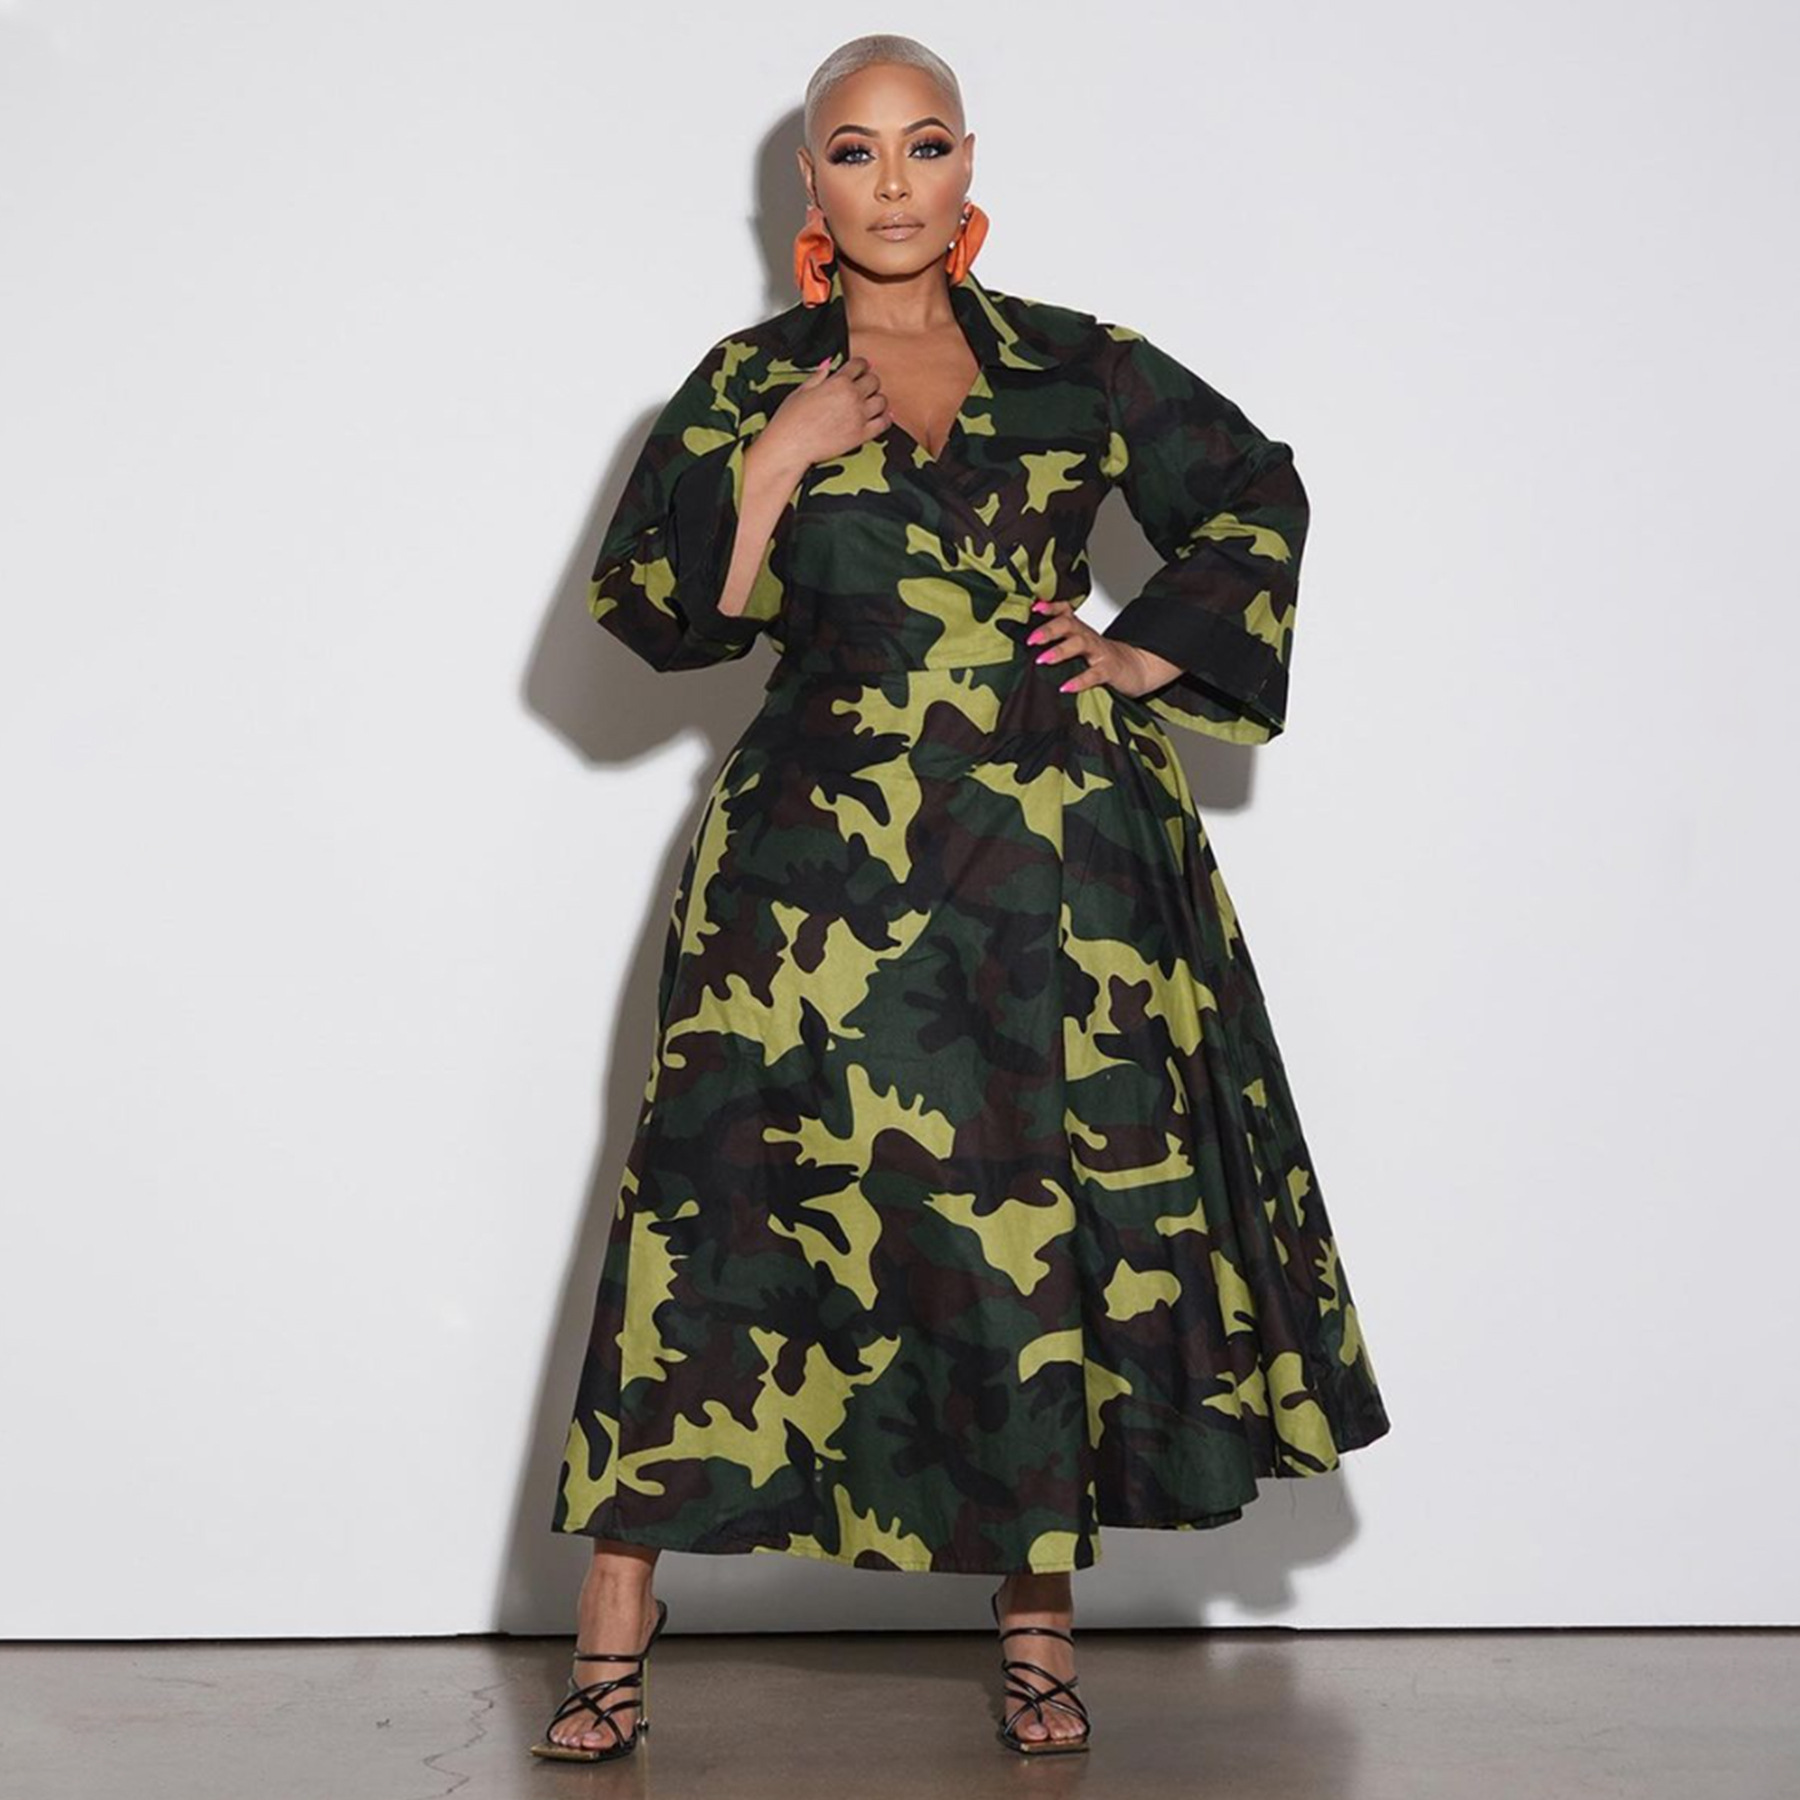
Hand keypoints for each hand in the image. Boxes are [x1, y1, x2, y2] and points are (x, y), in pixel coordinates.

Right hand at [755, 354, 890, 471]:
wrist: (791, 445)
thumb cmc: (791, 420)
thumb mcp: (802, 390)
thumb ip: (819, 376)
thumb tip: (827, 366)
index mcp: (838, 382)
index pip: (859, 364)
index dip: (860, 365)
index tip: (860, 368)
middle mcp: (852, 396)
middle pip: (874, 381)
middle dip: (869, 382)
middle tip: (864, 387)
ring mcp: (859, 416)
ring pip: (882, 401)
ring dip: (877, 400)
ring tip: (870, 403)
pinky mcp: (861, 435)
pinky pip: (884, 423)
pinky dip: (884, 419)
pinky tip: (878, 418)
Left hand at [1024, 599, 1182, 696]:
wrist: (1137, 668)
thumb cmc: (1103, 658)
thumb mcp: (1082, 646)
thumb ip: (1061, 642)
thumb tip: (1029, 646)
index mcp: (1080, 631)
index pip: (1065, 612)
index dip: (1050, 607)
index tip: (1033, 607)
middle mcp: (1088, 637)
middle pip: (1068, 624)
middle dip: (1048, 629)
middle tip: (1031, 639)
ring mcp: (1100, 653)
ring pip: (1080, 644)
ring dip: (1060, 651)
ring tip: (1042, 660)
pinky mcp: (1109, 670)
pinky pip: (1094, 674)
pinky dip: (1080, 681)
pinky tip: (1066, 687)